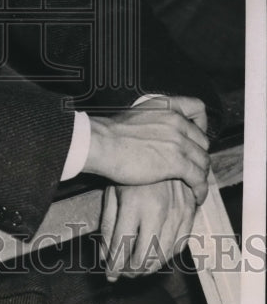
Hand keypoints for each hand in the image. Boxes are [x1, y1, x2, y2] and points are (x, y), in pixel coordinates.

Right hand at [84, 95, 210, 203]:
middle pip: (203, 140)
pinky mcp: (176, 162)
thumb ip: (153, 122)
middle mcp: (176, 121)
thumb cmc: (110, 133)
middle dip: (199, 155)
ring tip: (195, 187)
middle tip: (191, 167)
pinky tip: (196, 196)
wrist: (100, 143)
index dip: (201, 124)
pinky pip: (198, 178)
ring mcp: (178, 141)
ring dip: (201, 176)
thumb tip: (157, 134)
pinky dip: (200, 189)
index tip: (194, 137)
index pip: (198, 108)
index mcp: (166, 106)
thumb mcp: (136, 116)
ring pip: (203, 161)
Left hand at [99, 181, 196, 281]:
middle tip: (123, 273)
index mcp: (134, 205)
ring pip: (165, 253)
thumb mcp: (112, 194)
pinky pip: (182, 242)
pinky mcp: (190, 210)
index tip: (110, 275)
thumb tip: (104, 256)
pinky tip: (157, 255)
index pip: (123, 246)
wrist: (157, 148)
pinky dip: (169, 254)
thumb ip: (108, 226)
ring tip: (137, 269)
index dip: (115, 266)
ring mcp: (177, 211)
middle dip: (132, 271)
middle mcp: (158, 210)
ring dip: (150, 267)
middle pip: (146, 255)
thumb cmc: (128, 172)